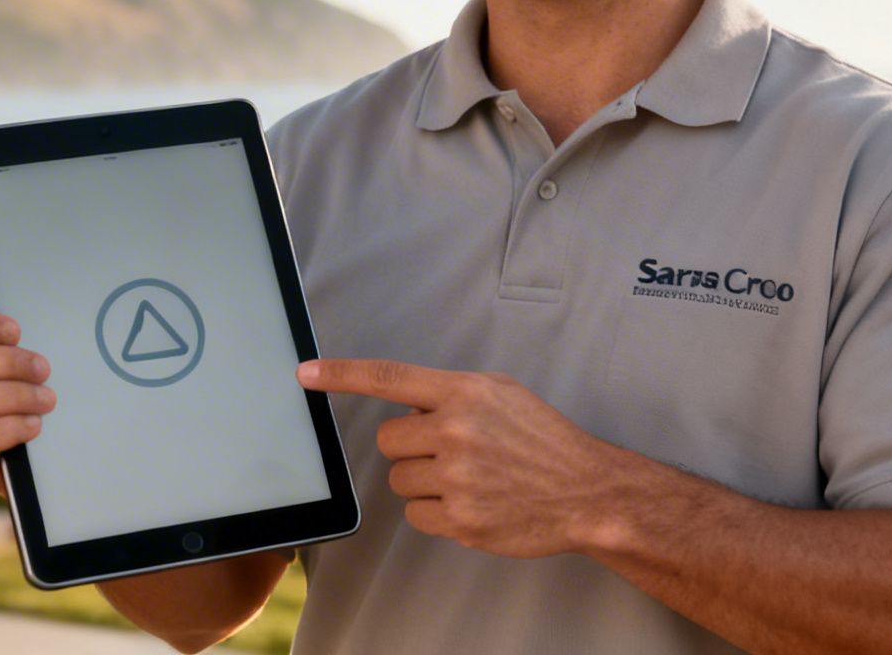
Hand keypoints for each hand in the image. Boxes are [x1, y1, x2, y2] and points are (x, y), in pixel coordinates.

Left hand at [298, 358, 616, 558]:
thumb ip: (450, 394)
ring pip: (400, 479)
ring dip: (424, 481)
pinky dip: (437, 513)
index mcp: (464, 392)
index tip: (305, 373)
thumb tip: (406, 407)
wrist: (586, 490)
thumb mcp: (501, 394)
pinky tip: (471, 503)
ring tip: (469, 478)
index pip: (389, 378)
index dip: (341, 375)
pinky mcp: (460, 519)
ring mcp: (457, 477)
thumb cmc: (543, 440)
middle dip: (411, 447)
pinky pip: (416, 515)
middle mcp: (456, 430)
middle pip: (388, 440)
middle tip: (451, 451)